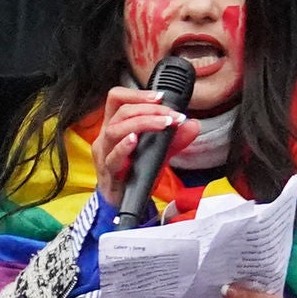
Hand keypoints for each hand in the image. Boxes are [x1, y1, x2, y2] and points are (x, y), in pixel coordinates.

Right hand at [92, 86, 187, 204]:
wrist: (123, 203)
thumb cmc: (134, 173)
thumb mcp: (158, 152)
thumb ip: (175, 139)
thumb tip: (192, 125)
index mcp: (114, 126)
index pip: (117, 99)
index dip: (136, 94)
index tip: (160, 97)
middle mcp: (106, 137)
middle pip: (121, 111)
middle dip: (149, 109)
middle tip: (171, 116)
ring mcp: (104, 154)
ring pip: (115, 130)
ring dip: (142, 123)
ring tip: (163, 124)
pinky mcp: (108, 172)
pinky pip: (112, 157)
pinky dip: (124, 147)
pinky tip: (135, 140)